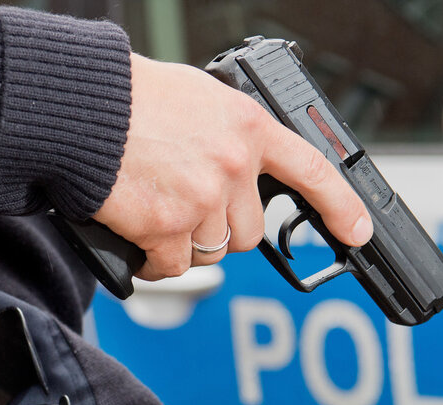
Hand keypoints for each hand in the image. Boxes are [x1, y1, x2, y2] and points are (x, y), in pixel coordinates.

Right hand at [93, 53, 372, 279]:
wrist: (85, 108)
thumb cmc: (132, 98)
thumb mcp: (200, 98)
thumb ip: (230, 134)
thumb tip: (239, 168)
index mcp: (248, 127)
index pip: (312, 171)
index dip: (340, 206)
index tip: (357, 230)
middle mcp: (233, 166)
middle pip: (249, 231)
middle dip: (222, 229)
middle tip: (190, 208)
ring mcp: (202, 199)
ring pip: (212, 251)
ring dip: (187, 244)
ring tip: (157, 214)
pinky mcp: (166, 227)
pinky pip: (172, 267)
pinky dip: (156, 260)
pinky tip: (140, 237)